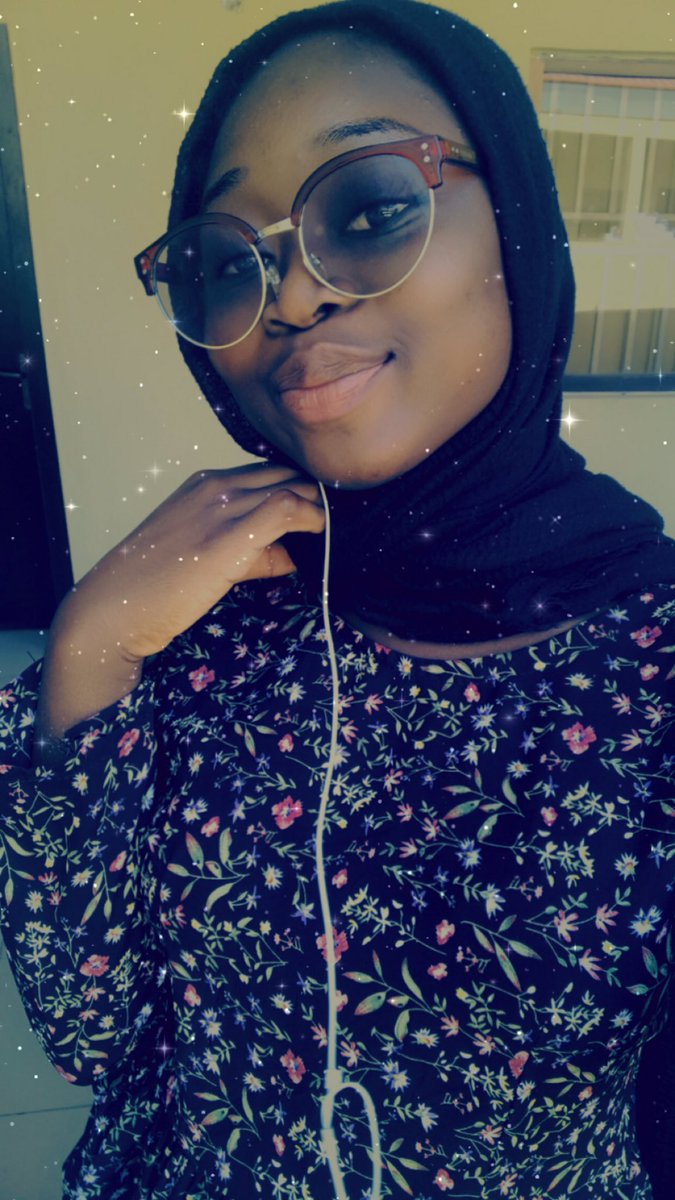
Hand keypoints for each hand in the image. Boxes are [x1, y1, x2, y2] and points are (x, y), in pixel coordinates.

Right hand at [54, 463, 324, 661]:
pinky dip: (313, 520)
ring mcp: (222, 506)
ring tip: (334, 535)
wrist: (116, 607)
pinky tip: (322, 539)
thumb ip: (251, 551)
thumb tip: (290, 555)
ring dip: (319, 509)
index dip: (300, 489)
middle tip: (336, 523)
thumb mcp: (202, 555)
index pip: (268, 472)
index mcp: (205, 483)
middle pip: (286, 473)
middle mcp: (215, 485)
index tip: (319, 512)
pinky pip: (288, 509)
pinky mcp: (230, 533)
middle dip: (316, 495)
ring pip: (293, 487)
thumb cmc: (154, 588)